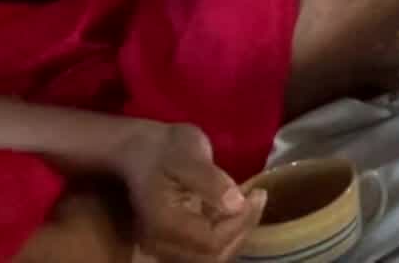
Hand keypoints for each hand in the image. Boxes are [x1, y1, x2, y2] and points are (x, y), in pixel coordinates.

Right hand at [114, 121, 264, 262]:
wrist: (140, 150)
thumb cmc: (164, 148)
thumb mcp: (188, 153)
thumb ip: (209, 180)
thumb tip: (236, 204)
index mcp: (162, 224)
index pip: (211, 242)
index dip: (240, 223)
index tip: (257, 193)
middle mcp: (161, 243)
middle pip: (213, 256)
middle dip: (242, 229)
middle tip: (258, 197)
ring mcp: (167, 246)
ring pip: (213, 256)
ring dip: (238, 233)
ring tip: (252, 203)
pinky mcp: (178, 241)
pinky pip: (209, 249)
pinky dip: (230, 233)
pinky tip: (240, 209)